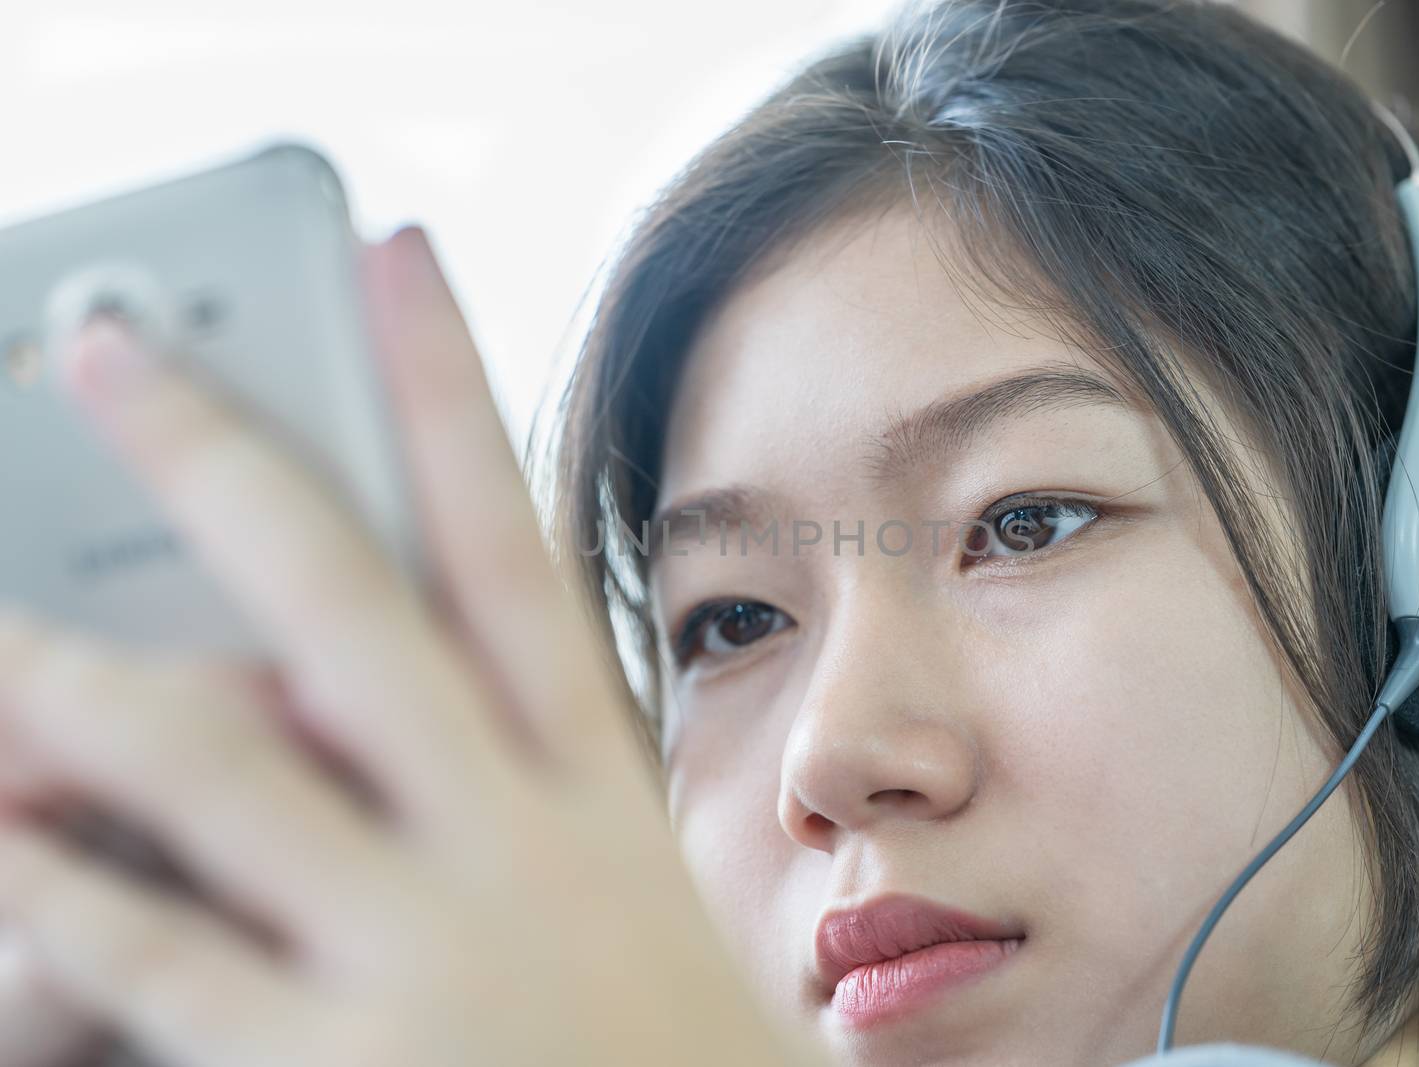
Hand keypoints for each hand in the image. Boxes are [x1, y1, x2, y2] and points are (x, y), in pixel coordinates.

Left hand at [0, 230, 824, 1066]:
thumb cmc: (668, 1056)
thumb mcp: (628, 898)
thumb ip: (522, 790)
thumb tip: (362, 701)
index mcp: (589, 787)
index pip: (511, 547)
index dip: (450, 393)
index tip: (393, 260)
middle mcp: (505, 843)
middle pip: (343, 609)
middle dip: (219, 464)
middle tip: (109, 354)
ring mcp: (415, 953)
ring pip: (208, 767)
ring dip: (69, 682)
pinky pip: (147, 953)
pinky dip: (52, 885)